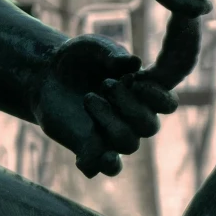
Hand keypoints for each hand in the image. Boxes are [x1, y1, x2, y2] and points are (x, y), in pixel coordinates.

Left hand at [34, 34, 179, 178]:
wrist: (47, 75)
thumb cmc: (79, 58)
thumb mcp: (93, 48)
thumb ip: (112, 54)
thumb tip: (134, 63)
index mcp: (143, 92)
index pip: (168, 104)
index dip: (158, 97)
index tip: (135, 81)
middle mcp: (134, 118)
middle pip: (150, 127)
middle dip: (129, 106)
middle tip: (105, 85)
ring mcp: (113, 135)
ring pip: (128, 144)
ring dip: (110, 121)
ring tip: (88, 98)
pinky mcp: (91, 148)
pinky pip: (106, 167)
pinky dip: (102, 164)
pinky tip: (91, 155)